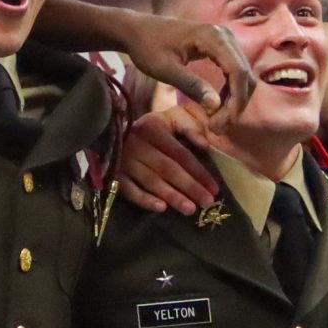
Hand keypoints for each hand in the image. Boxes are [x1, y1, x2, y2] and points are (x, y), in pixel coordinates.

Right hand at [117, 101, 218, 215]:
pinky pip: (129, 190)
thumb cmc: (152, 128)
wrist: (112, 129)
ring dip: (172, 196)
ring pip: (151, 181)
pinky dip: (144, 199)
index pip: (180, 153)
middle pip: (167, 168)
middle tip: (207, 202)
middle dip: (189, 186)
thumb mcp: (171, 118)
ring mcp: (124, 161)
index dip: (198, 171)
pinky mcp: (114, 174)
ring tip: (190, 209)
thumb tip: (205, 146)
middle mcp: (137, 144)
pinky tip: (161, 208)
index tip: (214, 188)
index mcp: (153, 129)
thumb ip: (190, 127)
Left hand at [121, 12, 254, 122]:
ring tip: (215, 120)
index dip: (236, 100)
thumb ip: (191, 85)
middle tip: (217, 126)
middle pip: (244, 74)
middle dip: (236, 103)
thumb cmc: (147, 48)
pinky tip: (215, 105)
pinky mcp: (220, 46)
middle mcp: (224, 35)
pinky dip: (229, 90)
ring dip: (234, 99)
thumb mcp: (165, 70)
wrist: (137, 30)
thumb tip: (215, 106)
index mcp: (213, 37)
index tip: (223, 123)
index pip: (238, 71)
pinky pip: (234, 70)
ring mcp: (224, 39)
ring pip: (242, 74)